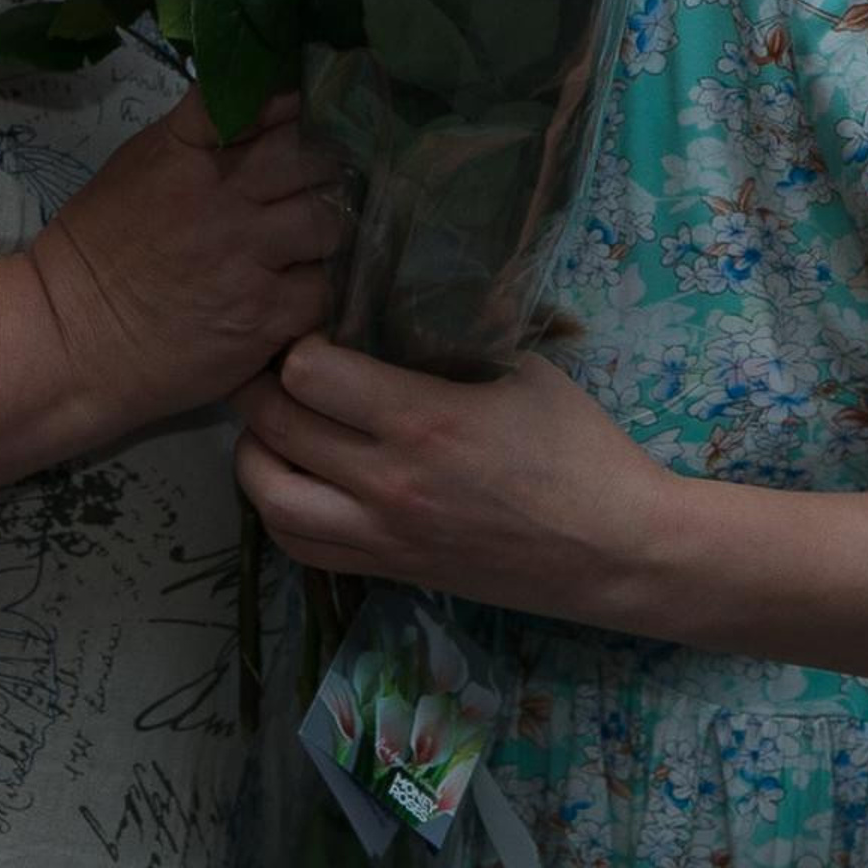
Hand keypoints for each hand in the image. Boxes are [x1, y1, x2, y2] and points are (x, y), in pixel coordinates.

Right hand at [27, 90, 342, 437]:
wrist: (68, 340)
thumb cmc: (98, 247)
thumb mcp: (139, 163)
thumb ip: (200, 134)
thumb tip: (260, 104)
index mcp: (189, 151)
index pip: (268, 101)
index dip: (296, 105)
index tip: (305, 114)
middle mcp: (224, 198)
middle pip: (314, 158)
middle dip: (323, 167)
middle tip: (318, 182)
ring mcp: (247, 258)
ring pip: (331, 222)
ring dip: (328, 227)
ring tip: (313, 239)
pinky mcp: (263, 318)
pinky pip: (324, 289)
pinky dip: (320, 287)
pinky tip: (302, 288)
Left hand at [232, 335, 681, 625]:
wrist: (613, 548)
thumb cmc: (576, 446)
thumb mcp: (521, 366)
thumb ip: (451, 335)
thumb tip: (396, 296)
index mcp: (423, 421)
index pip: (307, 372)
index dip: (298, 340)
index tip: (317, 325)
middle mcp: (389, 483)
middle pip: (276, 427)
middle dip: (261, 384)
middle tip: (274, 360)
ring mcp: (383, 536)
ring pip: (269, 497)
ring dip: (255, 450)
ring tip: (272, 420)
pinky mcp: (390, 571)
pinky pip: (299, 548)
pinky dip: (277, 508)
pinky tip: (293, 477)